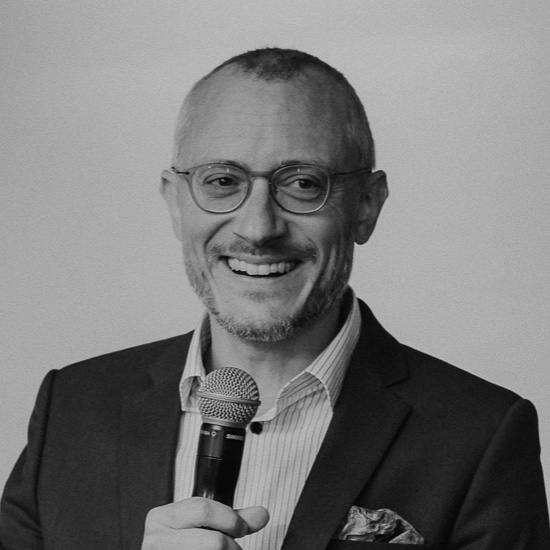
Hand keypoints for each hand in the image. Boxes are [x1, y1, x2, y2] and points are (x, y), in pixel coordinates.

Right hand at [142, 497, 269, 548]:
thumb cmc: (184, 540)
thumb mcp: (202, 522)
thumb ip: (231, 517)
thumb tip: (262, 514)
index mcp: (161, 517)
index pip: (203, 510)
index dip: (231, 519)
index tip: (241, 528)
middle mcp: (156, 541)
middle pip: (213, 542)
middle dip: (231, 545)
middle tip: (234, 547)